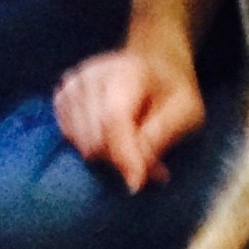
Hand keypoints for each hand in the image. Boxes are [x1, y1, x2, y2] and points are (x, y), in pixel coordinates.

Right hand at [53, 46, 204, 193]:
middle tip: (149, 163)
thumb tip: (134, 177)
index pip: (114, 119)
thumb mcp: (186, 112)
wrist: (154, 64)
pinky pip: (70, 137)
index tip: (136, 184)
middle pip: (95, 136)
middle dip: (121, 158)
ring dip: (108, 155)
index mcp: (128, 71)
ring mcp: (73, 85)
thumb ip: (159, 139)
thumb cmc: (172, 91)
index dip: (123, 155)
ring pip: (81, 142)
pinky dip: (91, 146)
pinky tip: (110, 137)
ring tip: (134, 147)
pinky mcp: (63, 96)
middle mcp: (92, 74)